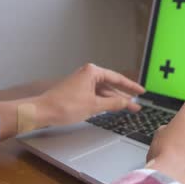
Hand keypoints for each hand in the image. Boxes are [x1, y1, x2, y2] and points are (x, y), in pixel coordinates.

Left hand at [0, 63, 144, 138]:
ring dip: (114, 99)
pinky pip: (95, 94)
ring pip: (103, 90)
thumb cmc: (65, 106)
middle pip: (111, 83)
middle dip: (124, 94)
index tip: (141, 91)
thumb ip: (114, 104)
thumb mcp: (94, 106)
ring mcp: (81, 82)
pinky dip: (104, 100)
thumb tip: (128, 103)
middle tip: (137, 101)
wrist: (43, 111)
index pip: (117, 78)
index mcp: (92, 72)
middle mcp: (87, 73)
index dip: (131, 86)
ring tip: (128, 107)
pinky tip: (111, 107)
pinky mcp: (77, 90)